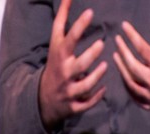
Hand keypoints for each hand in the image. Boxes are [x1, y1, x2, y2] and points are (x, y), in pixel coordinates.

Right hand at [37, 0, 107, 130]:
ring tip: (105, 66)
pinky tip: (104, 88)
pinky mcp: (73, 106)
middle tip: (101, 44)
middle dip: (90, 55)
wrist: (44, 98)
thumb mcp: (55, 43)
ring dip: (96, 77)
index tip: (90, 11)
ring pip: (84, 86)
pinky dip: (96, 97)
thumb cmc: (56, 63)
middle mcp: (64, 72)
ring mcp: (68, 90)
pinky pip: (86, 103)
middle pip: (78, 64)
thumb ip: (62, 20)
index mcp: (60, 55)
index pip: (68, 38)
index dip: (79, 25)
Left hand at [114, 0, 149, 112]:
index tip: (124, 25)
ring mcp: (149, 92)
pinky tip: (121, 72)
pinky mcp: (146, 103)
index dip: (131, 35)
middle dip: (123, 52)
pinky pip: (132, 94)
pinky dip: (125, 84)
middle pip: (132, 65)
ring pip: (129, 81)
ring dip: (120, 68)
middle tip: (116, 40)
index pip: (141, 48)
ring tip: (115, 55)